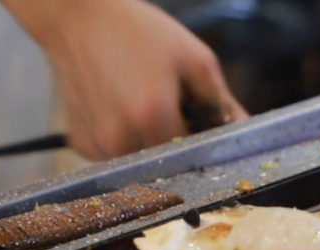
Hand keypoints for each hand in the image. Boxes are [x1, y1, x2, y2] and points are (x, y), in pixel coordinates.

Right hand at [0, 0, 247, 160]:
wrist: (77, 17)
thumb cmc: (138, 32)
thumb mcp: (194, 59)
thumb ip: (221, 101)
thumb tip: (242, 129)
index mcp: (153, 118)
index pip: (196, 153)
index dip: (202, 138)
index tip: (201, 121)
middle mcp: (123, 140)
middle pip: (169, 160)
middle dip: (178, 140)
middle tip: (171, 106)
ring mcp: (99, 146)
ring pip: (143, 160)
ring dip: (151, 141)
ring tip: (143, 102)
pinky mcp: (82, 145)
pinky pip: (116, 154)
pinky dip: (125, 139)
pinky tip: (120, 108)